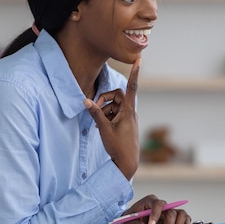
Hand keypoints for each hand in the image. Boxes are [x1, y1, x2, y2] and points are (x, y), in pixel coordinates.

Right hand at [84, 58, 140, 179]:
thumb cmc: (118, 147)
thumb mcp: (104, 129)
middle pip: (117, 96)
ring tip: (101, 125)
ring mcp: (128, 118)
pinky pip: (115, 114)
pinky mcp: (125, 124)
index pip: (132, 87)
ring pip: (114, 106)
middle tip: (95, 108)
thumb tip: (85, 101)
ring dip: (104, 111)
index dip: (134, 72)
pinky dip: (107, 118)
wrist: (127, 164)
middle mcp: (130, 112)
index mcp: (128, 111)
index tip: (138, 60)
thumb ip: (95, 113)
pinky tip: (103, 128)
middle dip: (105, 99)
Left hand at [120, 195, 191, 223]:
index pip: (156, 204)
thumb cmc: (131, 221)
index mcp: (149, 201)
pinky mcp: (175, 219)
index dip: (155, 214)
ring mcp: (169, 212)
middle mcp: (162, 205)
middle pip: (170, 210)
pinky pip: (185, 219)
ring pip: (181, 213)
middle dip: (169, 223)